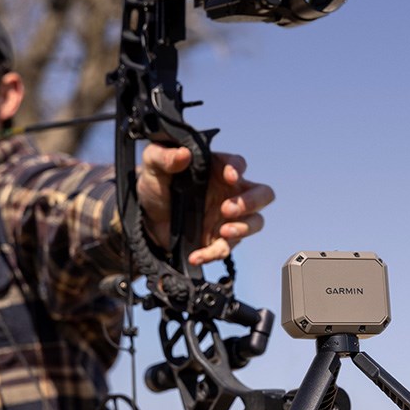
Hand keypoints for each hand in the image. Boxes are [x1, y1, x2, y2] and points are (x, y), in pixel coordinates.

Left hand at [137, 144, 274, 265]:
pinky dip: (214, 253)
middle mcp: (230, 192)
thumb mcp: (153, 165)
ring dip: (244, 228)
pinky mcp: (219, 239)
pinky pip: (226, 248)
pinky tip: (197, 255)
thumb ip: (164, 156)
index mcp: (218, 169)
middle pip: (262, 194)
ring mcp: (228, 217)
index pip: (238, 164)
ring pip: (255, 222)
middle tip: (228, 208)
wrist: (147, 217)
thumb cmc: (157, 185)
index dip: (238, 169)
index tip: (229, 175)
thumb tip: (183, 154)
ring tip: (224, 232)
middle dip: (252, 201)